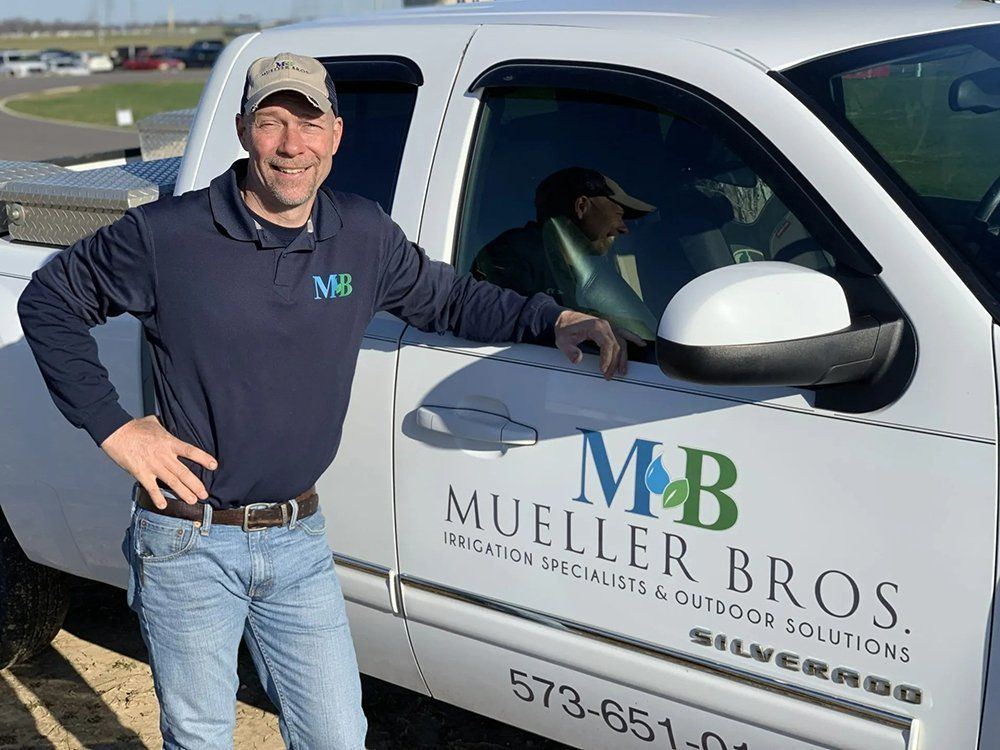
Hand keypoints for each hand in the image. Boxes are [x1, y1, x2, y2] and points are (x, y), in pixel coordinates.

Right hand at [101, 415, 217, 507]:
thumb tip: (168, 422)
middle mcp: (164, 455)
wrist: (115, 432)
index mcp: (170, 442)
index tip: (214, 466)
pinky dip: (157, 497)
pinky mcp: (140, 472)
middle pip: (184, 472)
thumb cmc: (134, 426)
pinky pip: (151, 488)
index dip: (203, 458)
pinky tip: (163, 506)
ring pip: (172, 482)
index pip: (191, 451)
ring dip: (183, 493)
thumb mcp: (154, 422)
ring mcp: (153, 465)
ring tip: (193, 501)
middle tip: (205, 495)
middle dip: (196, 485)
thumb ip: (165, 426)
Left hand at [554, 310, 645, 378]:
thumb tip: (578, 359)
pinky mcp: (608, 328)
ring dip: (623, 358)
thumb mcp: (562, 341)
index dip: (607, 359)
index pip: (607, 345)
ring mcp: (608, 326)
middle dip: (614, 363)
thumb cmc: (563, 329)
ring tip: (622, 371)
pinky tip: (641, 344)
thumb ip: (570, 351)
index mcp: (596, 327)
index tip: (603, 370)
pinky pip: (624, 334)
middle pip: (616, 346)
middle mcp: (605, 325)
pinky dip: (633, 338)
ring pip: (621, 343)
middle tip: (608, 376)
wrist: (563, 319)